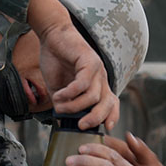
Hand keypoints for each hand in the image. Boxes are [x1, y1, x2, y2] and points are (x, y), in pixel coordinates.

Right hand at [29, 0, 118, 129]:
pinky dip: (70, 93)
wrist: (52, 36)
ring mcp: (97, 69)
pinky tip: (58, 95)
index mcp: (97, 85)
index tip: (105, 129)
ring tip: (59, 105)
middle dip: (95, 118)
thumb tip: (60, 119)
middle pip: (107, 103)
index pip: (112, 103)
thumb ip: (63, 102)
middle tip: (80, 126)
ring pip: (93, 96)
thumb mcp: (59, 88)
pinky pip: (83, 83)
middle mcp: (101, 78)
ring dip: (75, 106)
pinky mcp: (89, 61)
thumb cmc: (56, 60)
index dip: (112, 116)